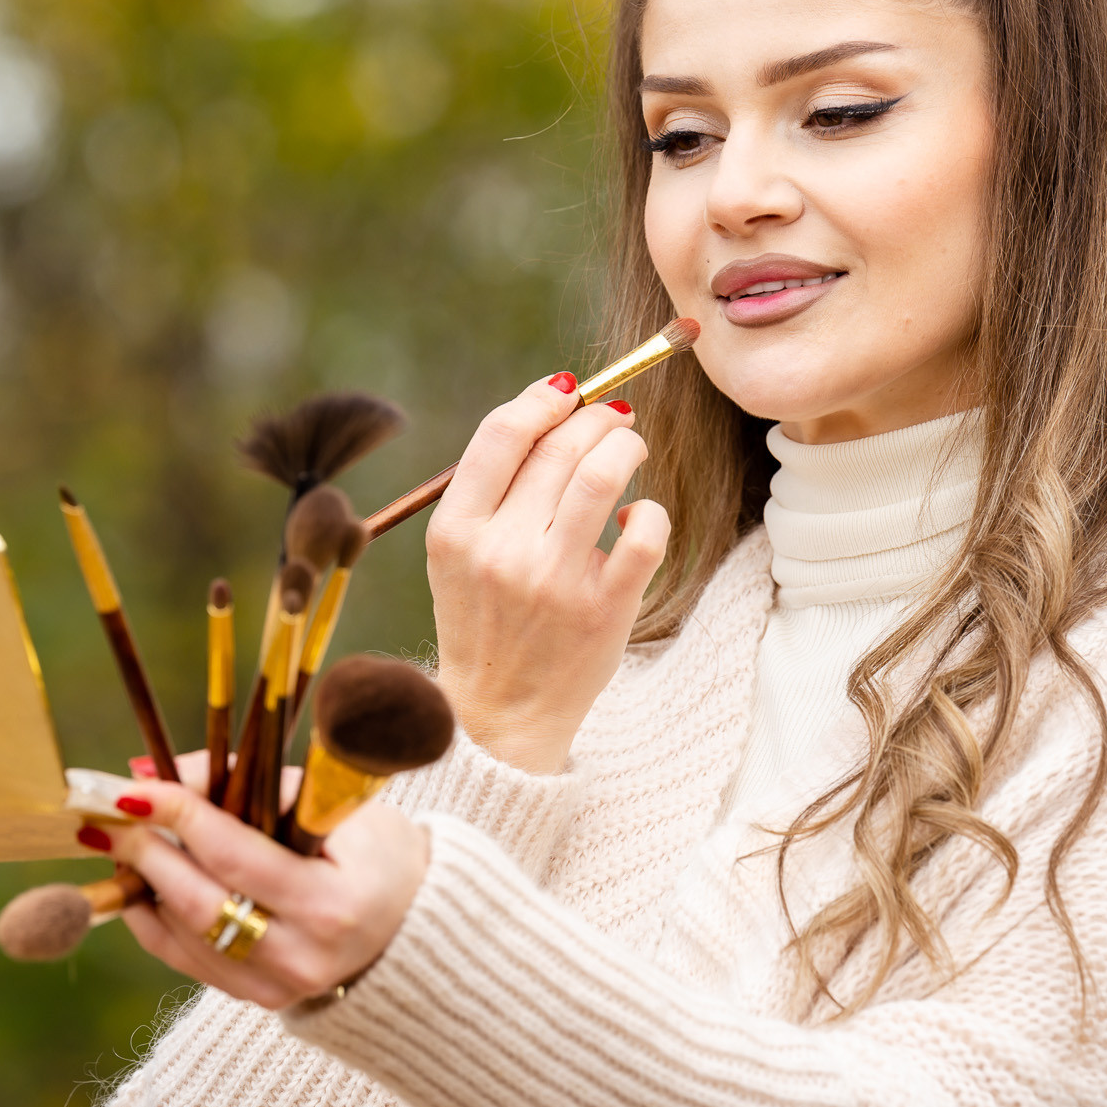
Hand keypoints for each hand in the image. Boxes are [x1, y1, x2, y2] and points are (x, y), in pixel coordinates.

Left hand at [93, 778, 428, 1008]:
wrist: (416, 928)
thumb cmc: (380, 853)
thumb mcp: (335, 805)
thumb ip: (254, 785)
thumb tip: (164, 774)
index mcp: (332, 904)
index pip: (234, 856)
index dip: (178, 815)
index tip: (133, 786)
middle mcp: (302, 957)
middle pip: (197, 901)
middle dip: (145, 850)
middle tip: (109, 813)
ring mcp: (278, 987)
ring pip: (183, 935)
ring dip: (140, 883)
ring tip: (116, 842)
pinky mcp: (259, 1000)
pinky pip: (187, 961)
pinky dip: (153, 920)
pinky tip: (136, 885)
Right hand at [423, 374, 669, 773]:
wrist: (499, 714)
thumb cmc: (484, 619)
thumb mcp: (459, 554)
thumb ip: (492, 488)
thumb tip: (555, 408)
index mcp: (455, 531)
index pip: (501, 434)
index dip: (541, 399)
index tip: (568, 391)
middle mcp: (500, 551)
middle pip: (559, 446)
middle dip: (597, 418)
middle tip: (613, 420)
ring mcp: (554, 580)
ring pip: (604, 475)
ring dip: (626, 447)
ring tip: (631, 448)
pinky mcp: (604, 608)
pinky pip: (645, 531)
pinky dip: (651, 511)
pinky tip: (638, 517)